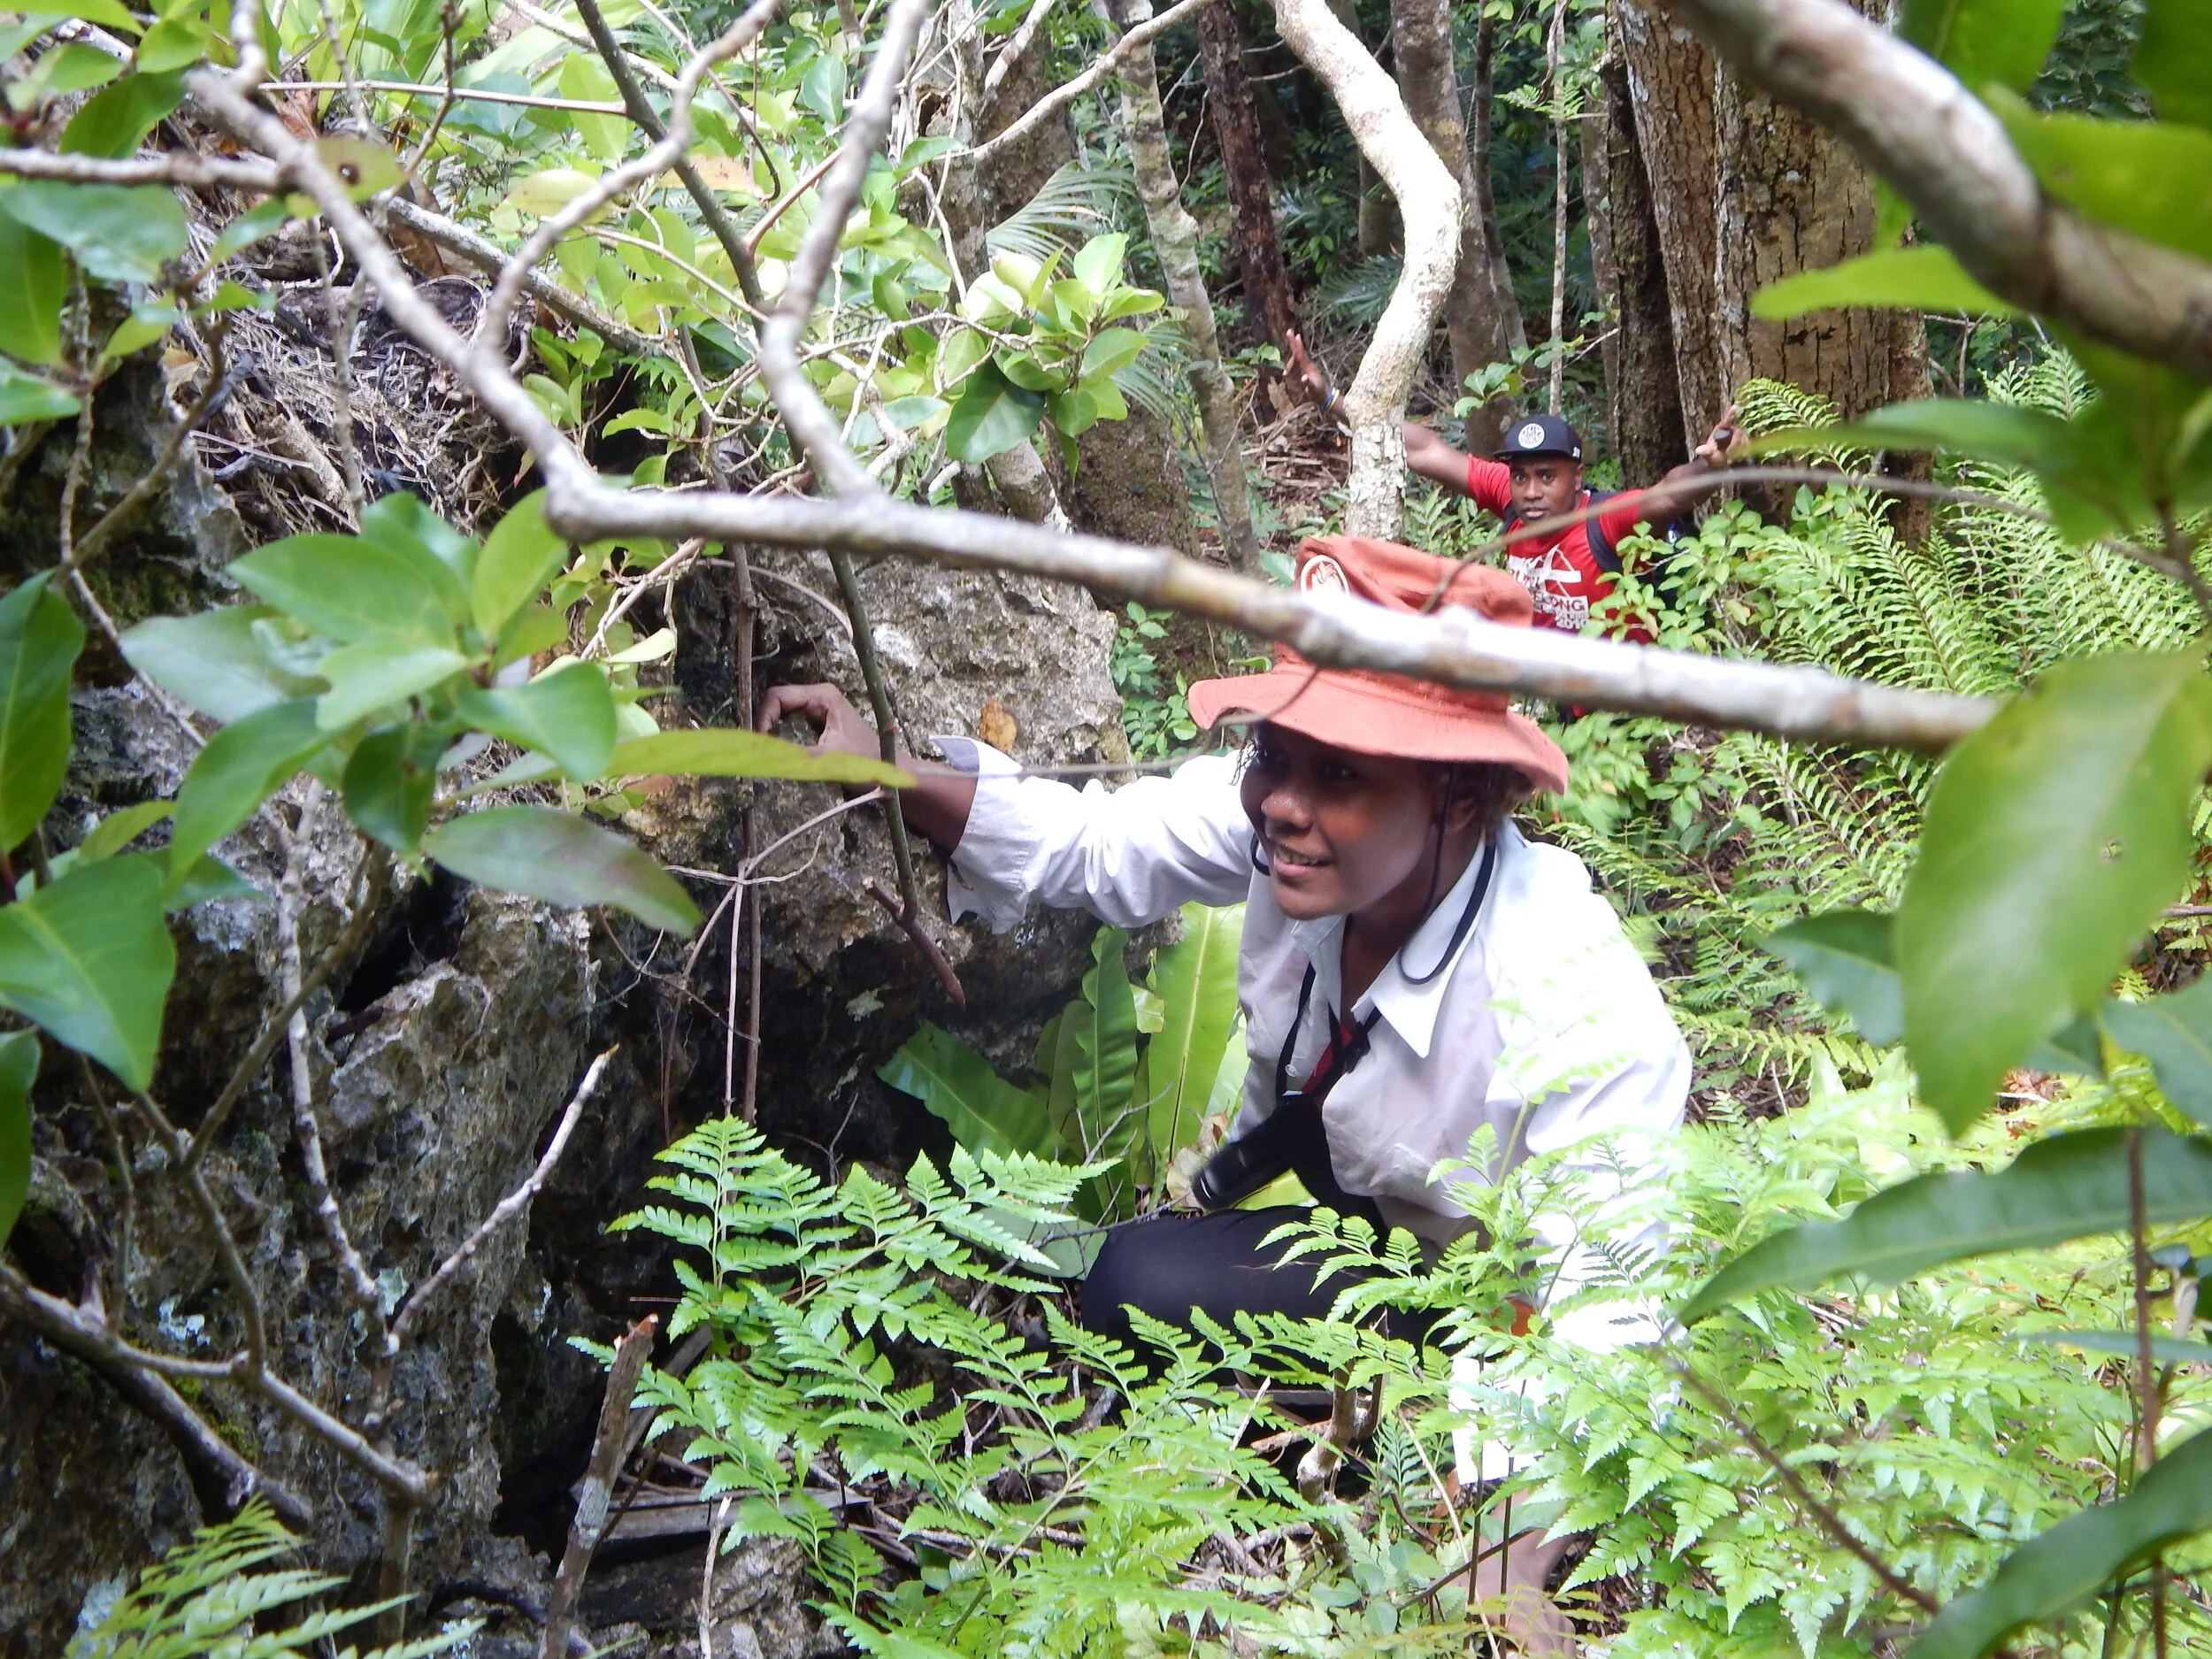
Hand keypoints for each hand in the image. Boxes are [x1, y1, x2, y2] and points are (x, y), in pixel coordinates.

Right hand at [758, 681, 887, 766]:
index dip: (763, 717)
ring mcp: (819, 710)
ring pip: (782, 715)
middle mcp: (819, 697)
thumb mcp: (828, 760)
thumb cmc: (867, 763)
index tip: (758, 743)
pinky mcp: (819, 725)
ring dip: (771, 731)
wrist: (891, 774)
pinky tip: (777, 753)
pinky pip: (791, 726)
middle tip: (756, 749)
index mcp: (822, 696)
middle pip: (777, 703)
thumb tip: (761, 756)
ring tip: (763, 753)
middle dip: (764, 723)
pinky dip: (781, 738)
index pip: (777, 696)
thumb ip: (795, 756)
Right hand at [1283, 329, 1332, 409]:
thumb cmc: (1318, 393)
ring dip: (1289, 362)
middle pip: (1298, 352)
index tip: (1296, 335)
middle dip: (1293, 342)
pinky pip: (1297, 363)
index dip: (1298, 345)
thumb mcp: (1313, 390)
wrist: (1324, 396)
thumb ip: (1308, 384)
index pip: (1301, 354)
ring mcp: (1307, 367)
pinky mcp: (1306, 371)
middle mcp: (1308, 365)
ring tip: (1285, 374)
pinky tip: (1288, 370)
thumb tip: (1303, 378)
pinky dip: (1291, 365)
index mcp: (1308, 368)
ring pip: (1296, 359)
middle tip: (1289, 331)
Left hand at [1693, 403, 1748, 467]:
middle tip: (1728, 454)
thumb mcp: (1709, 455)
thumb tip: (1698, 451)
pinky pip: (1748, 445)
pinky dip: (1743, 453)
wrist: (1722, 464)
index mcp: (1721, 429)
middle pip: (1738, 433)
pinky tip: (1737, 457)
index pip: (1727, 420)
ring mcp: (1740, 434)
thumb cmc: (1714, 457)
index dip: (1731, 413)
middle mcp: (1731, 429)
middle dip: (1734, 444)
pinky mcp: (1746, 441)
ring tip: (1730, 457)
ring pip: (1744, 440)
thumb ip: (1705, 452)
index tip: (1735, 407)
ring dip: (1738, 450)